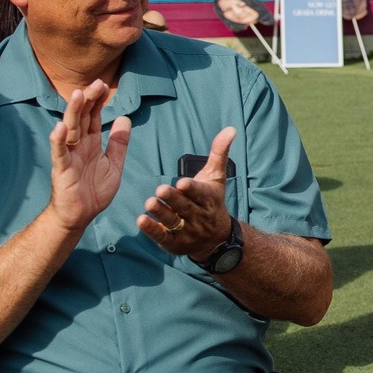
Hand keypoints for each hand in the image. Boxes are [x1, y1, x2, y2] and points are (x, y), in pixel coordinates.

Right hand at [45, 80, 132, 233]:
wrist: (80, 216)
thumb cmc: (93, 191)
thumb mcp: (113, 165)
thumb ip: (118, 143)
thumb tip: (125, 118)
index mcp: (91, 143)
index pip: (93, 116)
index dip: (98, 101)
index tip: (103, 84)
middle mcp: (78, 145)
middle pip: (82, 117)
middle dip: (88, 100)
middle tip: (96, 82)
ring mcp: (68, 156)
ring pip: (70, 130)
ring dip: (73, 112)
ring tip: (77, 95)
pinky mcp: (61, 170)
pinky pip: (59, 153)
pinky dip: (58, 140)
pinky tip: (59, 127)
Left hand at [139, 127, 238, 261]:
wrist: (216, 239)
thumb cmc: (212, 201)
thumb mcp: (216, 177)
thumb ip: (219, 153)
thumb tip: (230, 129)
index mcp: (208, 198)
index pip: (200, 193)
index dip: (191, 189)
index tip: (182, 182)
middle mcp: (199, 216)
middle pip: (185, 207)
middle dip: (173, 199)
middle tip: (160, 189)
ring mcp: (187, 231)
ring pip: (173, 221)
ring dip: (161, 213)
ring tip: (149, 203)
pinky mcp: (174, 243)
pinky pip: (163, 237)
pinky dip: (152, 230)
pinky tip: (141, 221)